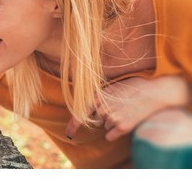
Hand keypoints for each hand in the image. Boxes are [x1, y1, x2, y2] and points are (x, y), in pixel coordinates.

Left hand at [66, 75, 189, 140]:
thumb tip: (90, 109)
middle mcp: (103, 109)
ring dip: (113, 122)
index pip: (80, 114)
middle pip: (96, 120)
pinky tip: (125, 122)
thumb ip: (99, 98)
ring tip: (126, 111)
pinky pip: (110, 136)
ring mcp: (112, 118)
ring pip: (105, 127)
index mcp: (98, 98)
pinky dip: (115, 133)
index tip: (69, 134)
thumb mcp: (111, 88)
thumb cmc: (133, 88)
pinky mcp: (122, 127)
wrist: (153, 92)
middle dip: (104, 116)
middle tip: (119, 107)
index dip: (73, 126)